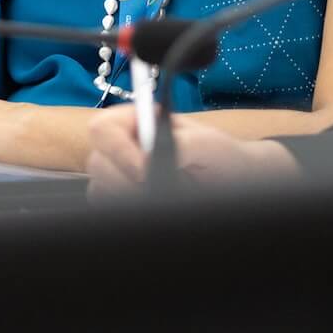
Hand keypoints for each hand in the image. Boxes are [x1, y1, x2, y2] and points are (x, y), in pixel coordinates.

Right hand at [85, 105, 298, 198]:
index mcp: (139, 121)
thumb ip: (180, 144)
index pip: (102, 129)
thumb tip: (146, 161)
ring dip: (128, 198)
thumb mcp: (209, 144)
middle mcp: (125, 147)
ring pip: (99, 190)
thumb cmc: (224, 157)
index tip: (144, 170)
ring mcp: (121, 175)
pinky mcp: (123, 200)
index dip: (118, 151)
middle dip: (125, 181)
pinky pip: (108, 208)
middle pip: (97, 163)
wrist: (235, 184)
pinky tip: (155, 204)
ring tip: (163, 195)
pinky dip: (127, 211)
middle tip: (156, 187)